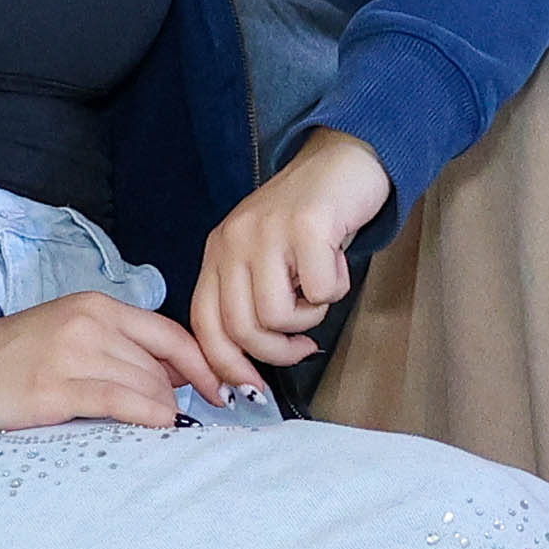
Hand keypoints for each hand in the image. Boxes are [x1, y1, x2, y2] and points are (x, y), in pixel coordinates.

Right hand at [0, 290, 235, 432]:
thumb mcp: (71, 333)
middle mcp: (91, 323)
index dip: (206, 365)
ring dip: (164, 411)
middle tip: (185, 421)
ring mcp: (74, 354)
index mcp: (98, 307)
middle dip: (180, 397)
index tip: (228, 389)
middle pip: (162, 366)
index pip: (172, 334)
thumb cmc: (14, 357)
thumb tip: (174, 377)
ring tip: (164, 429)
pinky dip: (147, 414)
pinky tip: (159, 425)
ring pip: (146, 384)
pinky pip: (119, 400)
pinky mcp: (57, 387)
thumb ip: (120, 347)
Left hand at [191, 130, 391, 364]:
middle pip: (242, 329)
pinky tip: (338, 263)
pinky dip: (337, 289)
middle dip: (278, 353)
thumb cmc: (308, 220)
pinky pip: (321, 292)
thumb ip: (251, 300)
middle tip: (304, 346)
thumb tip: (249, 370)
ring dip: (310, 318)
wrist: (343, 160)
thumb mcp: (264, 258)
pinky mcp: (306, 225)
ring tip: (321, 289)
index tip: (249, 389)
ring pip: (278, 316)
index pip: (204, 323)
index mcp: (218, 252)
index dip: (225, 365)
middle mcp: (234, 241)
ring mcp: (267, 231)